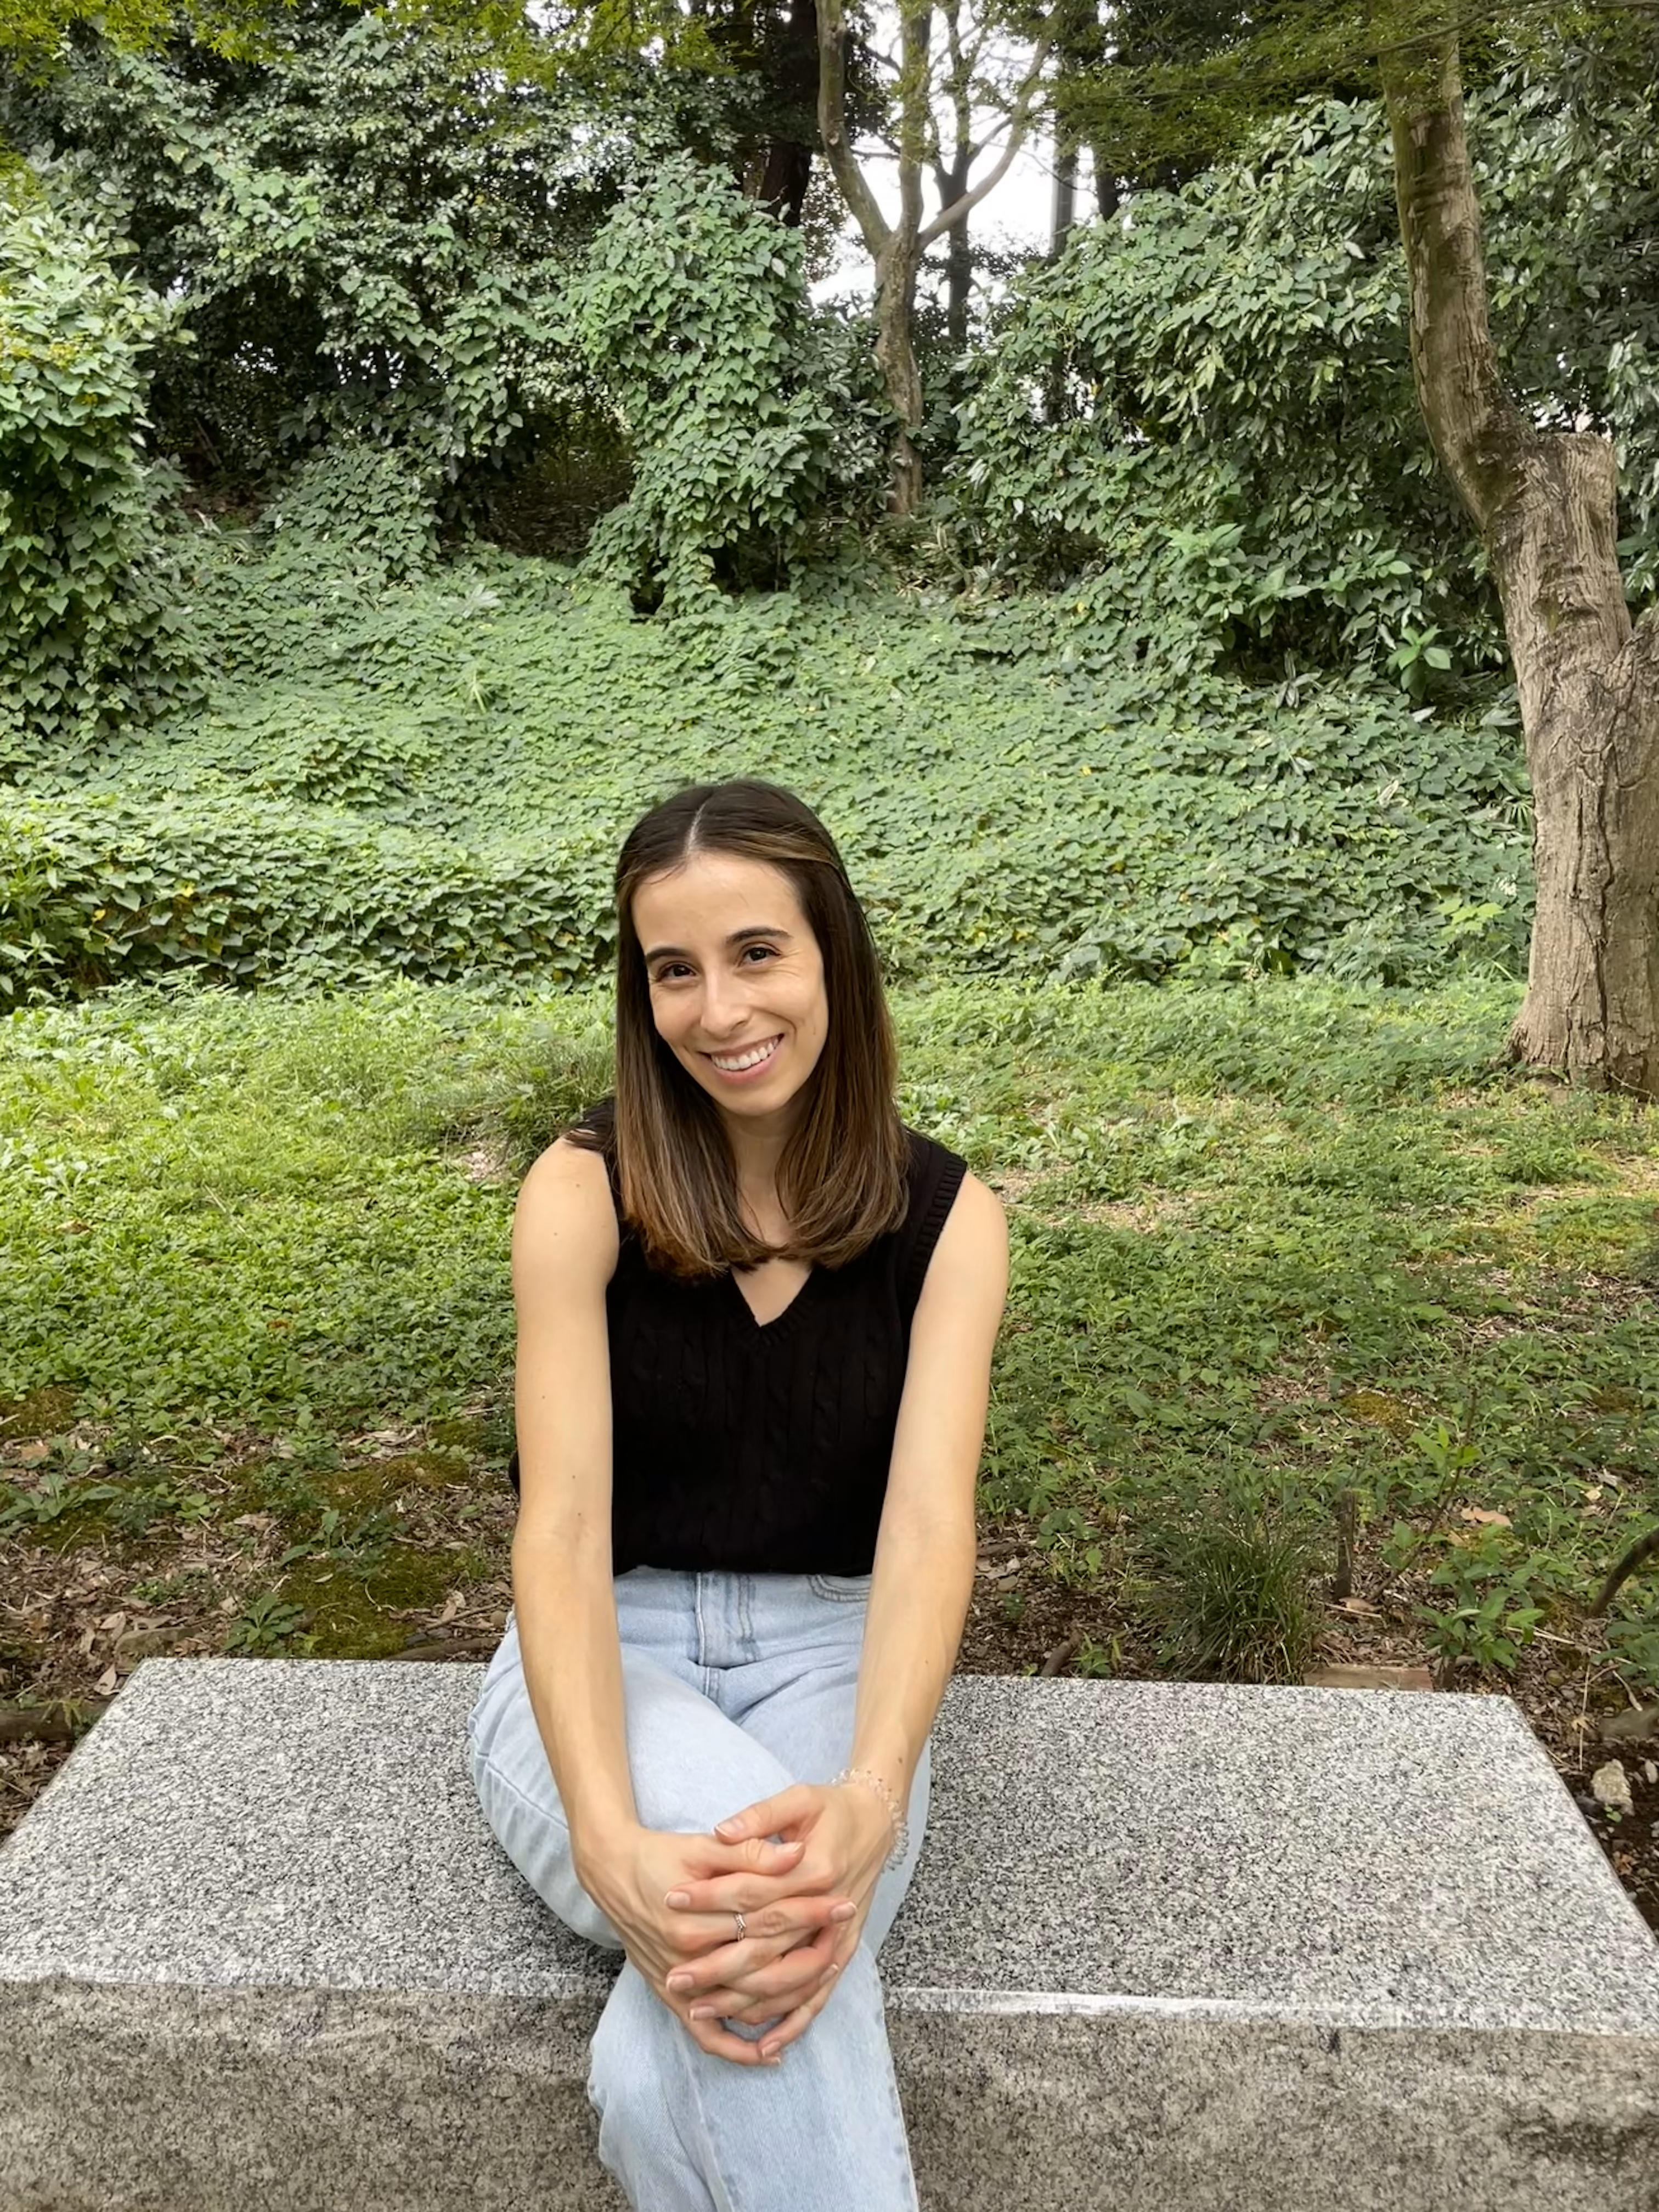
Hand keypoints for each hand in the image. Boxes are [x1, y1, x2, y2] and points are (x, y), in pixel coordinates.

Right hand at [575, 1822, 855, 2065]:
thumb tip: (797, 1854)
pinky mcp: (671, 1997)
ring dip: (788, 1997)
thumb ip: (750, 1852)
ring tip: (825, 1977)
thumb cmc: (662, 1854)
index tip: (843, 1901)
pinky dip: (738, 2050)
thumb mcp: (704, 1846)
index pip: (767, 1916)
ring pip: (744, 2003)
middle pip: (762, 1962)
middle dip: (810, 1950)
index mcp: (697, 1914)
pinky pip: (707, 2036)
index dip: (809, 1910)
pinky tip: (771, 2054)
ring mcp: (680, 1982)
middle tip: (846, 1937)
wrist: (613, 1873)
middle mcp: (689, 1954)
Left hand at [660, 1780, 895, 2060]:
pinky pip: (816, 2000)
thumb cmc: (833, 1810)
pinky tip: (764, 2046)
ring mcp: (838, 1940)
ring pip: (787, 1984)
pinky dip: (791, 2023)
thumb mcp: (800, 1799)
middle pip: (765, 1949)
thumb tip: (721, 1831)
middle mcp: (829, 1914)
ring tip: (699, 2009)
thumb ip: (761, 1818)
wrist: (876, 1826)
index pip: (752, 1891)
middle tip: (674, 1977)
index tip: (670, 1901)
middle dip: (717, 1967)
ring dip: (743, 2001)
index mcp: (816, 1871)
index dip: (710, 1897)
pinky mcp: (841, 1953)